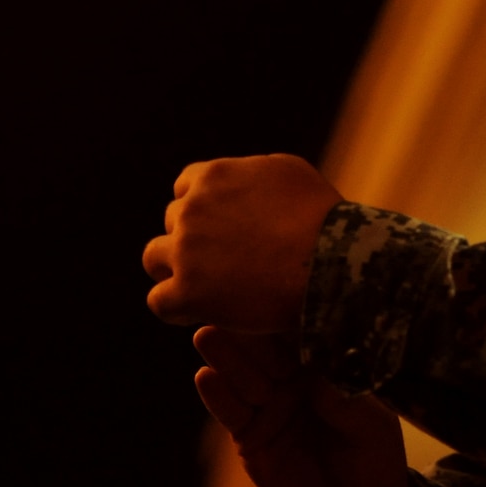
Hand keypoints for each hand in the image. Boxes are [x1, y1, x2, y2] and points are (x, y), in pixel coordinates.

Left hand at [141, 154, 341, 331]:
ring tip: (201, 287)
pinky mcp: (188, 292)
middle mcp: (191, 208)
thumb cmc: (322, 218)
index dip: (202, 210)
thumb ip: (254, 173)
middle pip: (173, 223)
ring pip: (154, 258)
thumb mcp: (289, 173)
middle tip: (222, 263)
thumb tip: (244, 180)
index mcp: (213, 176)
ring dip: (174, 270)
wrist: (330, 262)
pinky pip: (159, 301)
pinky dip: (175, 307)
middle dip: (193, 239)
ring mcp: (186, 251)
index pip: (185, 188)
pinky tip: (198, 313)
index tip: (221, 229)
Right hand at [194, 325, 408, 486]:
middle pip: (263, 350)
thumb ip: (343, 399)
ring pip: (242, 376)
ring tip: (207, 335)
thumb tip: (315, 374)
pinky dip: (217, 395)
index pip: (299, 335)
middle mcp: (289, 380)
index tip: (266, 290)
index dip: (281, 315)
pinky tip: (205, 377)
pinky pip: (231, 412)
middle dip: (245, 329)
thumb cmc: (375, 458)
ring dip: (223, 355)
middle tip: (224, 304)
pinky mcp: (249, 436)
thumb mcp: (370, 424)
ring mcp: (266, 406)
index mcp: (321, 367)